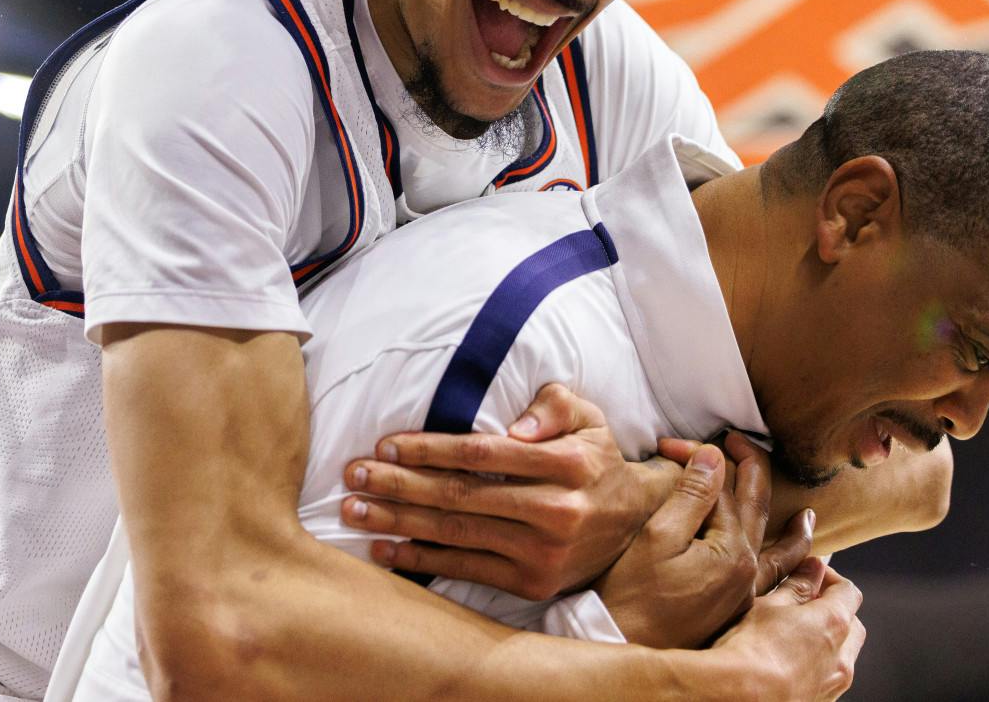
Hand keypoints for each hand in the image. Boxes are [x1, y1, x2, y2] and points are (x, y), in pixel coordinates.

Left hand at [340, 383, 677, 599]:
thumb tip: (517, 424)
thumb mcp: (588, 417)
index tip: (386, 443)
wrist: (634, 522)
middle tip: (354, 476)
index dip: (430, 449)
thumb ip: (554, 404)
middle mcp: (555, 510)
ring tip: (355, 512)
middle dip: (399, 484)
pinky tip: (387, 550)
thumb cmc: (596, 459)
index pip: (482, 453)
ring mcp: (542, 552)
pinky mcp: (533, 583)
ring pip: (457, 533)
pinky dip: (422, 560)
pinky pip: (467, 569)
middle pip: (461, 495)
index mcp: (566, 463)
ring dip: (399, 523)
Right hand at [598, 437, 815, 647]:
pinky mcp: (734, 610)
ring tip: (807, 517)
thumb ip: (690, 495)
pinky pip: (774, 582)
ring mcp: (744, 594)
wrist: (624, 644)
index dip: (696, 458)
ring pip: (781, 553)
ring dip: (793, 530)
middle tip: (739, 440)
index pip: (721, 486)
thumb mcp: (657, 536)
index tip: (667, 445)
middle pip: (757, 509)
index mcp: (731, 550)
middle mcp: (747, 572)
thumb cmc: (631, 593)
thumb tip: (715, 456)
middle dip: (749, 468)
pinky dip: (789, 567)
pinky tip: (796, 568)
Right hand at [711, 557, 864, 700]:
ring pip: (842, 655)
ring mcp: (833, 685)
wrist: (740, 697)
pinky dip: (818, 665)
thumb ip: (797, 586)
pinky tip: (788, 663)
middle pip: (852, 624)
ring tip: (792, 636)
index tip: (810, 574)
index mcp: (834, 623)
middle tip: (803, 604)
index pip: (848, 591)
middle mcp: (842, 657)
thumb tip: (813, 569)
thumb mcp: (769, 605)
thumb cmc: (750, 649)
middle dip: (834, 610)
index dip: (830, 578)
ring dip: (827, 640)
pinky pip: (829, 678)